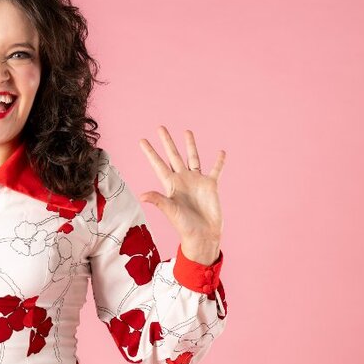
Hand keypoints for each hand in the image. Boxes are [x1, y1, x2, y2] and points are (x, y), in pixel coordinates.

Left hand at [137, 126, 225, 264]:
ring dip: (190, 145)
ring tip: (187, 131)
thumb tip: (142, 195)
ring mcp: (196, 181)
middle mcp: (182, 180)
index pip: (158, 164)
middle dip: (167, 142)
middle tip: (160, 127)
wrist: (202, 235)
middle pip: (173, 156)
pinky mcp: (210, 186)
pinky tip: (220, 152)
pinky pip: (215, 170)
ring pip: (192, 158)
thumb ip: (158, 200)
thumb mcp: (170, 211)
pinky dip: (218, 161)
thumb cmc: (184, 226)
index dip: (150, 152)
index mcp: (170, 184)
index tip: (142, 140)